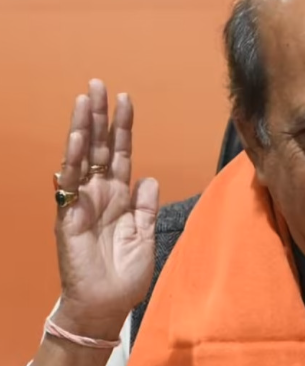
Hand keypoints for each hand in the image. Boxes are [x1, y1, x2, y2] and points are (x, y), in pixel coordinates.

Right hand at [51, 80, 158, 339]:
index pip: (120, 153)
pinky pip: (71, 183)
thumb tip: (150, 177)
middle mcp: (99, 193)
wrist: (107, 305)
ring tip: (86, 98)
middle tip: (99, 84)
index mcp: (119, 196)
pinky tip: (78, 136)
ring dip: (84, 128)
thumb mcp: (144, 235)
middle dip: (100, 116)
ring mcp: (82, 202)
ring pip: (83, 157)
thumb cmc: (125, 273)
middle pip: (99, 147)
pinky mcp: (69, 216)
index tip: (125, 99)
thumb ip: (146, 206)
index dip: (123, 127)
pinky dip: (74, 159)